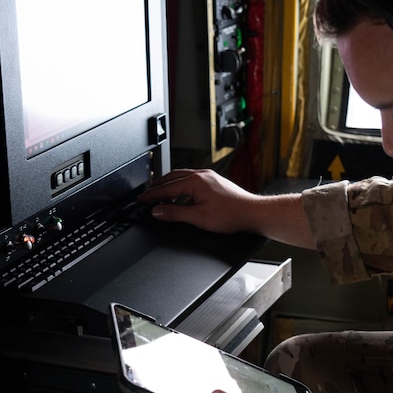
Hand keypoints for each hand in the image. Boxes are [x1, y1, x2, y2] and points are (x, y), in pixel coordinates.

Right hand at [138, 169, 315, 247]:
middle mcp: (201, 175)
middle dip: (157, 187)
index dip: (151, 196)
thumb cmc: (231, 215)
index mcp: (195, 181)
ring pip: (182, 178)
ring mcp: (209, 177)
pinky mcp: (215, 182)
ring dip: (169, 186)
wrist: (252, 213)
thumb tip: (158, 211)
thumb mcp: (198, 217)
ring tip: (160, 196)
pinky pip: (191, 181)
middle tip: (146, 196)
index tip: (140, 200)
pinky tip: (180, 197)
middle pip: (172, 179)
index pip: (166, 188)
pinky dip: (181, 188)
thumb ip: (175, 214)